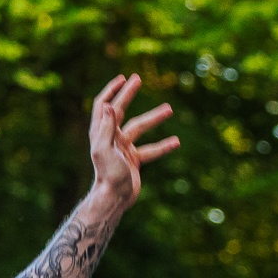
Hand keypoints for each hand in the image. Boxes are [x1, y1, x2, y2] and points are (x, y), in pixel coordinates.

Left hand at [87, 74, 178, 207]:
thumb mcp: (104, 150)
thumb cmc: (108, 175)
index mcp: (101, 133)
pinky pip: (150, 149)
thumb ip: (106, 128)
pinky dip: (162, 145)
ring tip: (170, 109)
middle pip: (120, 111)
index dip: (111, 91)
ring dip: (153, 118)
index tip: (123, 78)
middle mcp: (110, 138)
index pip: (103, 105)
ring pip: (139, 128)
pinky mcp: (133, 160)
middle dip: (129, 95)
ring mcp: (122, 149)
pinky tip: (176, 141)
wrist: (114, 199)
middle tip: (138, 79)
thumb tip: (108, 104)